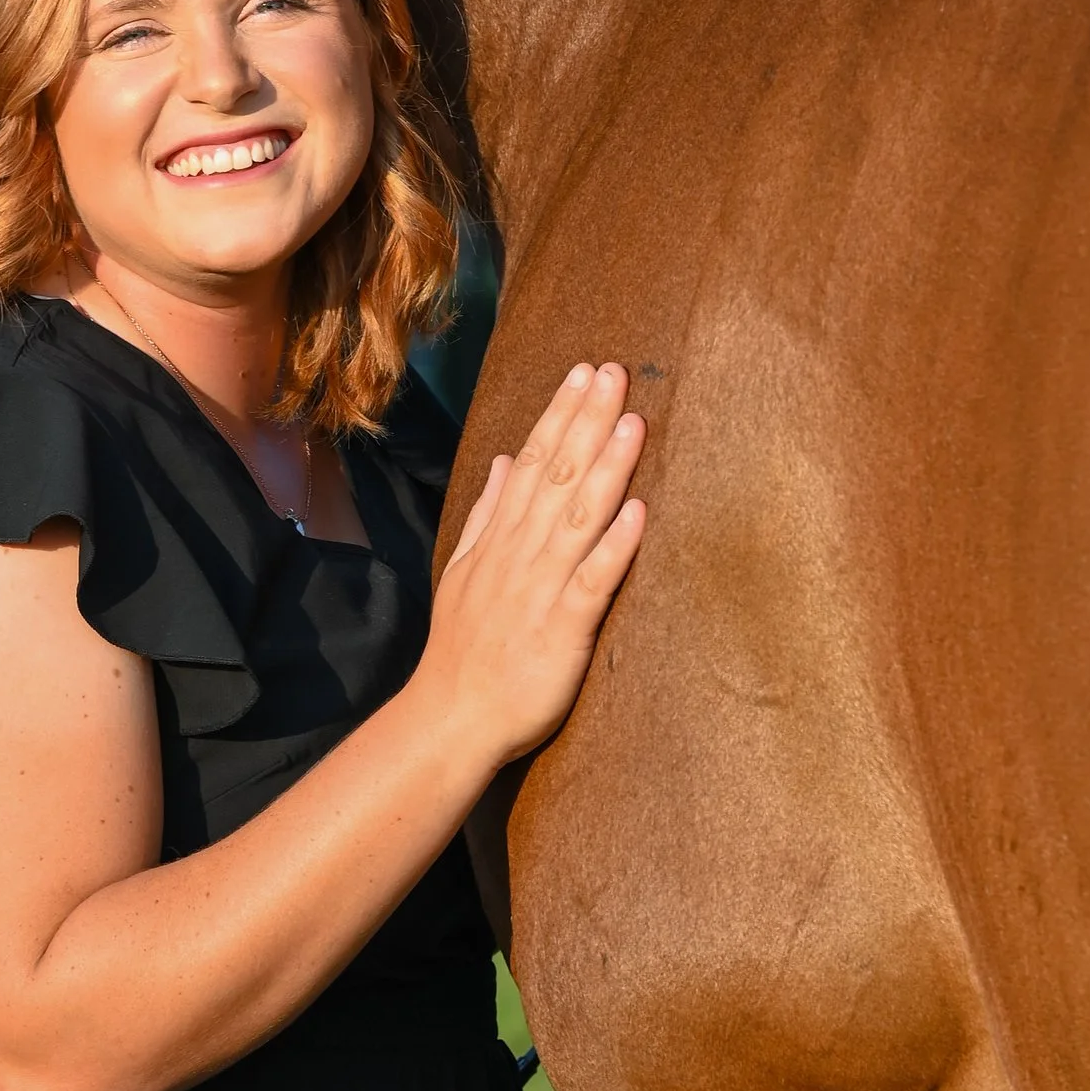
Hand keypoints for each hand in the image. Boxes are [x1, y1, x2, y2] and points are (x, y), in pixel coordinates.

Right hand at [418, 362, 645, 770]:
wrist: (451, 717)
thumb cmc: (463, 650)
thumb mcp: (462, 571)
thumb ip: (485, 514)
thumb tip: (501, 460)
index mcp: (498, 540)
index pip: (530, 463)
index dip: (558, 416)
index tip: (583, 374)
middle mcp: (518, 555)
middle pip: (556, 477)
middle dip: (586, 422)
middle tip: (615, 373)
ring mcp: (540, 589)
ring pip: (577, 519)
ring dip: (606, 469)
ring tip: (632, 422)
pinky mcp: (563, 629)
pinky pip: (593, 582)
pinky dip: (615, 547)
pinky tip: (638, 511)